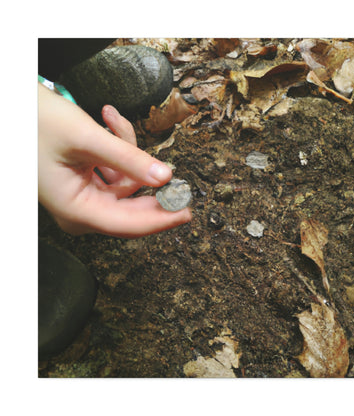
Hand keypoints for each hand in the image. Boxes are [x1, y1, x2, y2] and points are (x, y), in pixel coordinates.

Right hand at [38, 83, 191, 237]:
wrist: (13, 108)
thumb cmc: (36, 123)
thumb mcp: (86, 138)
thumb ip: (128, 159)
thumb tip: (165, 177)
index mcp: (74, 209)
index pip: (127, 224)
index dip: (160, 220)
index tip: (186, 212)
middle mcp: (80, 210)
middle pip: (131, 207)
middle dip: (150, 183)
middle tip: (174, 173)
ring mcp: (84, 197)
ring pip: (126, 183)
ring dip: (126, 151)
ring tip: (111, 120)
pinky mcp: (87, 184)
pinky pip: (115, 172)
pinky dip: (118, 148)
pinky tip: (108, 121)